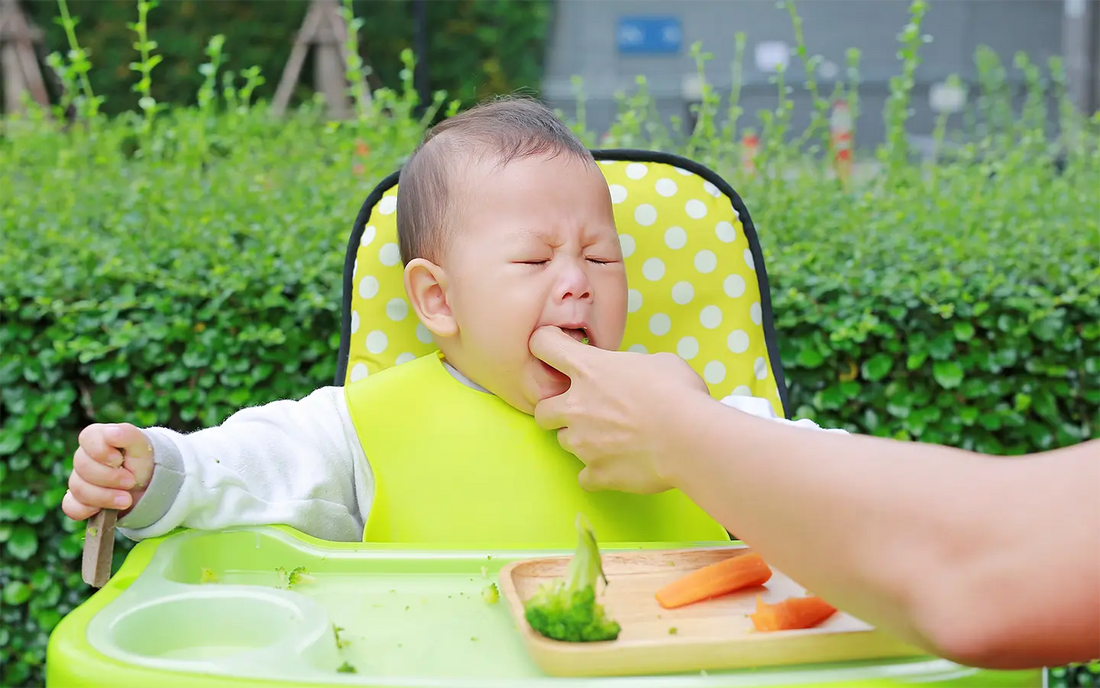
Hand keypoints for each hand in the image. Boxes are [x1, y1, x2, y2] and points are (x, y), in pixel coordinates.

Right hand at [63, 423, 154, 520]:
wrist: (147, 486)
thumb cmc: (142, 461)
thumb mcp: (142, 446)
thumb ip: (128, 435)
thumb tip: (111, 432)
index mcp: (96, 438)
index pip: (87, 438)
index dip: (102, 451)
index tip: (119, 460)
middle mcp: (83, 457)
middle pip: (82, 467)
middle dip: (110, 478)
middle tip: (131, 481)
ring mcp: (78, 479)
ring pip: (78, 489)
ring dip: (105, 497)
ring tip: (127, 499)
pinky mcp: (78, 500)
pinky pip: (71, 507)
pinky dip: (89, 510)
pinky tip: (107, 510)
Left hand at [529, 326, 710, 493]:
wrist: (691, 438)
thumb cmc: (679, 393)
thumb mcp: (658, 361)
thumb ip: (631, 367)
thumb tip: (633, 375)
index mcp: (588, 369)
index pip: (543, 345)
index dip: (545, 345)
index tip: (555, 351)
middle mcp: (575, 405)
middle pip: (541, 409)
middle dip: (556, 410)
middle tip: (582, 410)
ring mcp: (582, 443)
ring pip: (563, 442)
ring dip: (581, 440)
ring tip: (611, 439)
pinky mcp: (596, 473)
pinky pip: (585, 476)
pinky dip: (597, 472)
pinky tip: (618, 465)